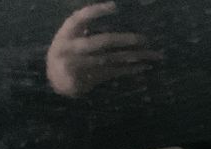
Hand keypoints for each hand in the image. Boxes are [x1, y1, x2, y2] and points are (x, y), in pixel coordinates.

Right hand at [46, 1, 162, 97]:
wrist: (56, 80)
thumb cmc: (66, 51)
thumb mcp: (68, 36)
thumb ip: (84, 28)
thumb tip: (113, 13)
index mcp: (66, 33)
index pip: (80, 18)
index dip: (96, 12)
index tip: (115, 6)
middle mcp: (72, 48)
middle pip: (102, 42)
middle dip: (124, 40)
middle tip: (144, 39)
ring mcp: (82, 65)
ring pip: (113, 59)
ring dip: (135, 57)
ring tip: (154, 54)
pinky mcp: (91, 78)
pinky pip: (115, 72)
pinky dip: (131, 69)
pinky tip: (145, 66)